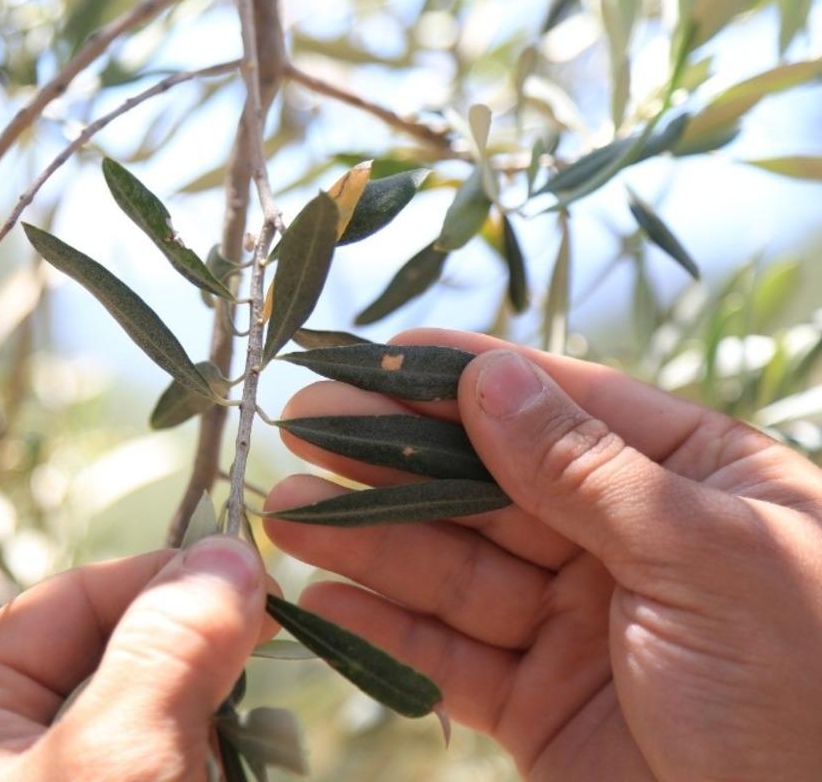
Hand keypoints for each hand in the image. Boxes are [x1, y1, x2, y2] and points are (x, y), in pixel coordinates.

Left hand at [0, 537, 270, 781]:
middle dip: (188, 661)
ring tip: (249, 743)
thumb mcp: (114, 761)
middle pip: (109, 661)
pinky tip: (236, 766)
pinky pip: (158, 765)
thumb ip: (164, 650)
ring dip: (207, 722)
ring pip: (145, 719)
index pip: (64, 605)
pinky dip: (205, 763)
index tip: (246, 578)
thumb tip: (227, 551)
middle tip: (257, 666)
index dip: (156, 579)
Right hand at [265, 329, 821, 780]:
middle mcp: (630, 543)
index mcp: (697, 482)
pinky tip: (322, 598)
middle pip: (490, 484)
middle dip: (395, 457)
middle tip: (304, 425)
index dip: (466, 378)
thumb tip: (489, 376)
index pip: (565, 407)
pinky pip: (450, 657)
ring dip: (370, 540)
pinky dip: (386, 631)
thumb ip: (588, 468)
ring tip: (287, 512)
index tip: (377, 355)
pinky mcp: (540, 703)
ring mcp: (580, 624)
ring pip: (456, 567)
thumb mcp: (708, 557)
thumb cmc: (808, 696)